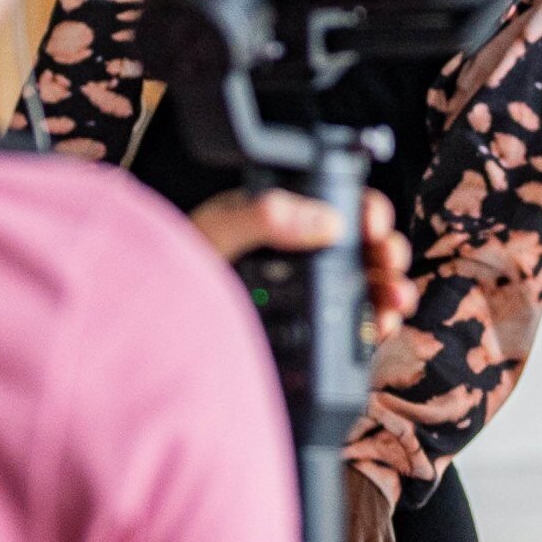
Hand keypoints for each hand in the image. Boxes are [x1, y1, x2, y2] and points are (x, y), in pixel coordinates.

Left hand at [190, 188, 418, 340]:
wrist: (147, 335)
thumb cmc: (172, 273)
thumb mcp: (217, 232)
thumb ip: (265, 215)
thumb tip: (328, 220)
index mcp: (279, 220)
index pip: (338, 204)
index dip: (365, 210)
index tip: (371, 225)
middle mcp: (298, 257)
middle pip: (362, 247)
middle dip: (387, 252)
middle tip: (389, 263)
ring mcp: (304, 299)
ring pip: (366, 288)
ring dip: (391, 290)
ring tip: (395, 300)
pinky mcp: (305, 337)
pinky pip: (353, 329)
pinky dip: (376, 328)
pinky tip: (380, 327)